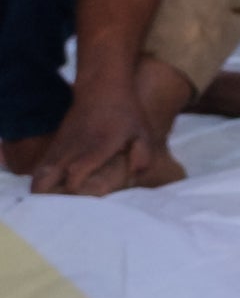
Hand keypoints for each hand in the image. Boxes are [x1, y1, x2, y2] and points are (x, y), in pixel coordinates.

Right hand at [32, 95, 181, 196]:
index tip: (86, 202)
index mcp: (94, 149)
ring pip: (39, 175)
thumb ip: (143, 156)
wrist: (102, 87)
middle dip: (50, 199)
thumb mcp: (142, 133)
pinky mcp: (55, 143)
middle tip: (65, 209)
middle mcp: (72, 150)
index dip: (75, 194)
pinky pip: (42, 166)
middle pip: (45, 181)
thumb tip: (135, 178)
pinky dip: (43, 178)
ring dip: (44, 190)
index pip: (74, 179)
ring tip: (57, 202)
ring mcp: (60, 146)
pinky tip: (54, 186)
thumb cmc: (126, 112)